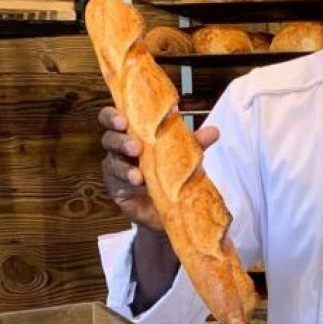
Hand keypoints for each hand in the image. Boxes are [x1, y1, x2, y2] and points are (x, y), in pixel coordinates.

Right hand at [98, 106, 219, 230]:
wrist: (170, 207)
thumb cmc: (171, 172)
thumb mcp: (184, 156)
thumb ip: (195, 144)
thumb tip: (214, 131)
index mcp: (133, 133)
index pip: (114, 118)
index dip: (113, 115)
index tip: (124, 118)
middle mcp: (120, 148)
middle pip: (108, 137)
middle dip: (119, 139)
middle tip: (136, 146)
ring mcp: (116, 169)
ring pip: (112, 162)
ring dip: (125, 166)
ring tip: (138, 173)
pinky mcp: (116, 189)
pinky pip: (118, 183)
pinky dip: (129, 182)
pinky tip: (140, 184)